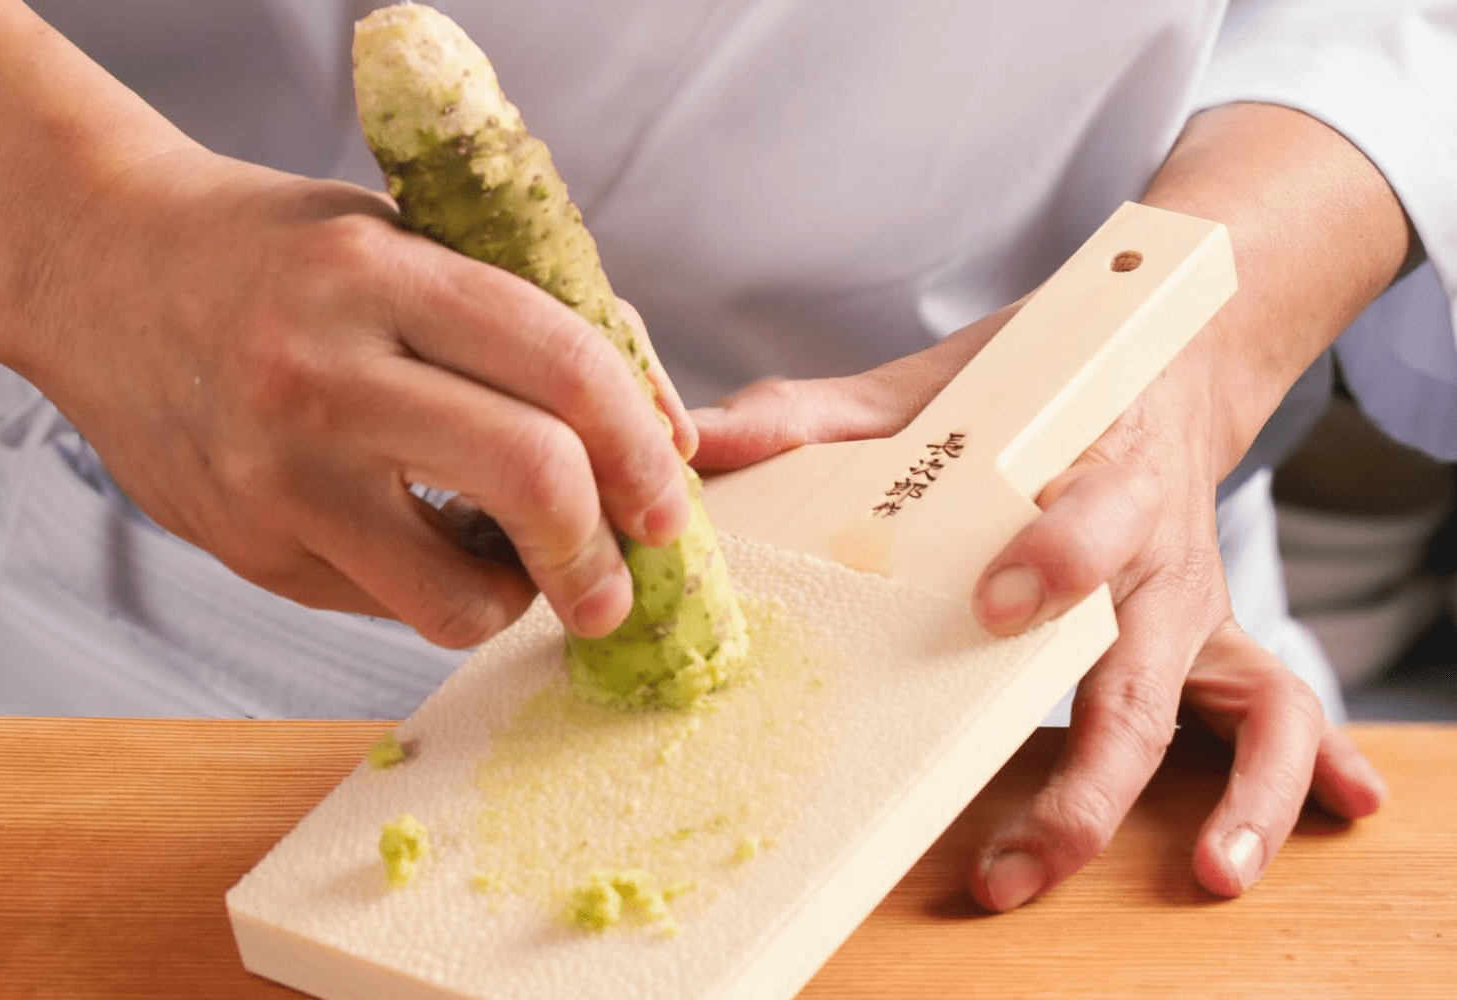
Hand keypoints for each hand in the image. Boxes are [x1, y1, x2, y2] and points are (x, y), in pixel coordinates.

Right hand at [0, 146, 694, 646]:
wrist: (98, 270)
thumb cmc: (283, 257)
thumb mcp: (411, 244)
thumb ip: (542, 324)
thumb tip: (670, 437)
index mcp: (380, 273)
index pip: (562, 364)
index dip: (643, 446)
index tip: (668, 498)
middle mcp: (323, 373)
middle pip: (530, 475)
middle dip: (604, 548)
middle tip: (622, 577)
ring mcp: (275, 475)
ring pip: (458, 596)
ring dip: (520, 598)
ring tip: (518, 562)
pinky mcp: (248, 551)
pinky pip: (389, 607)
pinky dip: (439, 592)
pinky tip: (430, 545)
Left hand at [691, 303, 1386, 906]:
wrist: (1163, 358)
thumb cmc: (1039, 382)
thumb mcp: (936, 384)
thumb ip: (821, 414)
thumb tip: (701, 439)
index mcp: (1091, 471)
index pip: (1091, 516)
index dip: (1057, 558)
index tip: (997, 606)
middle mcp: (1155, 549)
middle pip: (1144, 670)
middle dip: (1088, 776)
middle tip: (1015, 862)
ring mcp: (1194, 605)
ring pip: (1237, 706)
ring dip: (1228, 800)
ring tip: (1184, 877)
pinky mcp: (1211, 638)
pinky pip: (1274, 712)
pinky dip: (1288, 783)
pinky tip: (1262, 847)